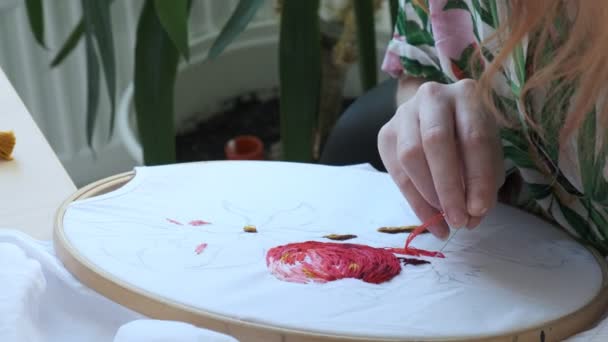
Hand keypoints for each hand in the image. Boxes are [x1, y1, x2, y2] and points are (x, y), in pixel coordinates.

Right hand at [378, 79, 503, 238]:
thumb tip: (472, 216)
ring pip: (409, 155)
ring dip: (428, 194)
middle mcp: (432, 97)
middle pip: (435, 140)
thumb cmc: (468, 138)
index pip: (473, 137)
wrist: (436, 116)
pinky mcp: (386, 133)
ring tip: (444, 218)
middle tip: (458, 220)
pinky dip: (413, 200)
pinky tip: (429, 217)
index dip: (477, 177)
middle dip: (447, 187)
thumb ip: (485, 182)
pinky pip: (395, 170)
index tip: (479, 210)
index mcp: (466, 95)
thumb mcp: (487, 153)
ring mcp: (404, 113)